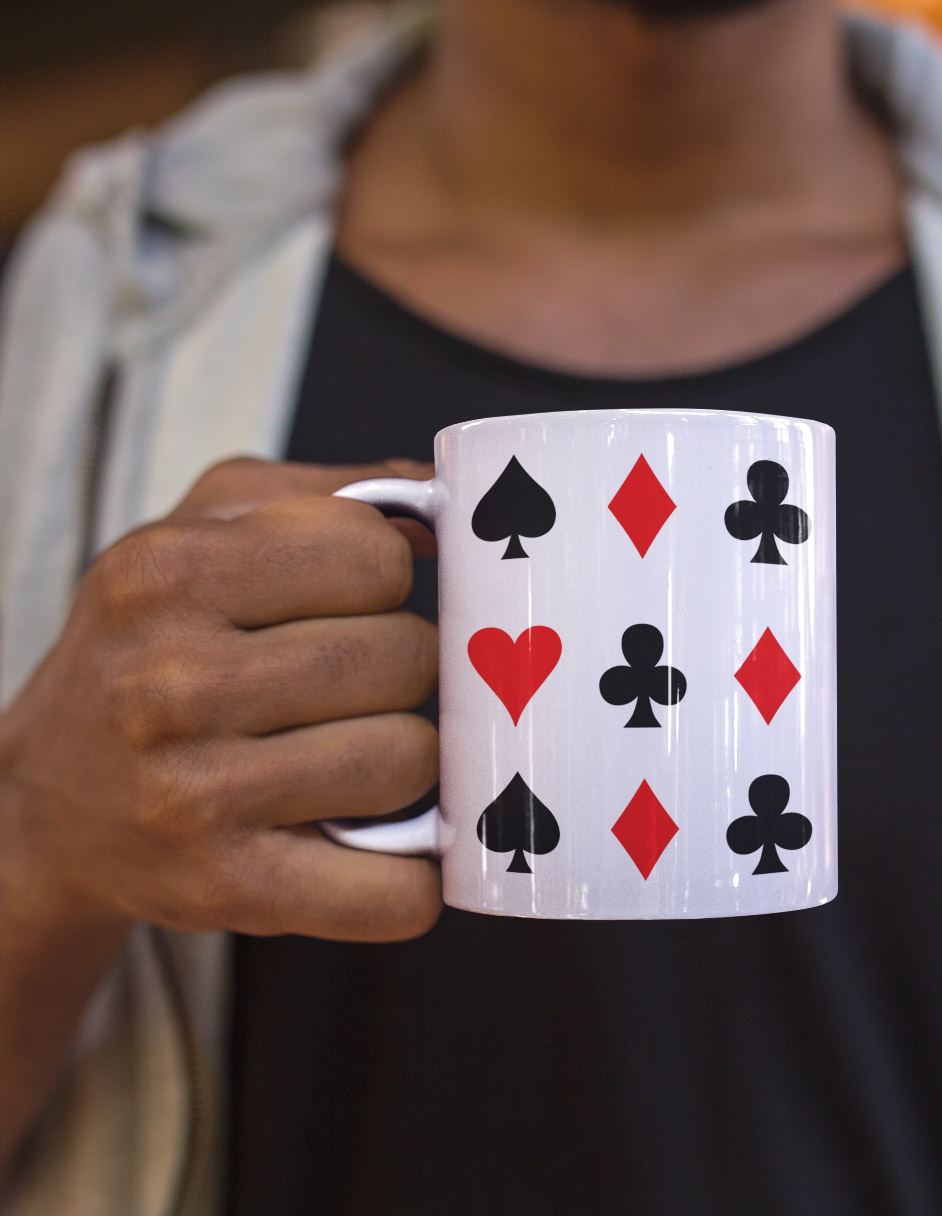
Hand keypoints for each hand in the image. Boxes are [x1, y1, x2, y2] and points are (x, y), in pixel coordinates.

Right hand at [0, 457, 442, 942]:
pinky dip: (415, 878)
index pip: (376, 555)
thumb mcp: (203, 530)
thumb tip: (444, 506)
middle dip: (404, 668)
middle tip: (357, 686)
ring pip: (411, 760)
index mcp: (171, 573)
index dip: (385, 578)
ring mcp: (196, 795)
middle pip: (405, 658)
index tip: (353, 601)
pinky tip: (388, 847)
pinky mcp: (228, 890)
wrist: (50, 800)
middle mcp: (172, 683)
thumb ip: (327, 495)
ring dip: (405, 759)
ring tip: (354, 753)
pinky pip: (392, 893)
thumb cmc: (153, 646)